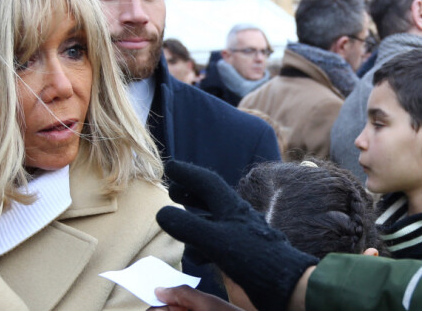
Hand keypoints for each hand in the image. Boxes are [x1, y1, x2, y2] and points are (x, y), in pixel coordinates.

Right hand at [156, 161, 317, 310]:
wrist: (288, 285)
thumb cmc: (253, 258)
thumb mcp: (215, 240)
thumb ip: (188, 226)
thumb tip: (161, 213)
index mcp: (230, 206)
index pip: (206, 181)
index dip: (187, 172)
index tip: (170, 166)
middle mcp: (236, 216)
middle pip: (209, 197)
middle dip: (190, 192)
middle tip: (172, 190)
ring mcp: (241, 234)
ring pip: (213, 219)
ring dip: (195, 217)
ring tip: (180, 219)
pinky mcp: (244, 253)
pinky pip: (218, 240)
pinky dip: (203, 241)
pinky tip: (197, 253)